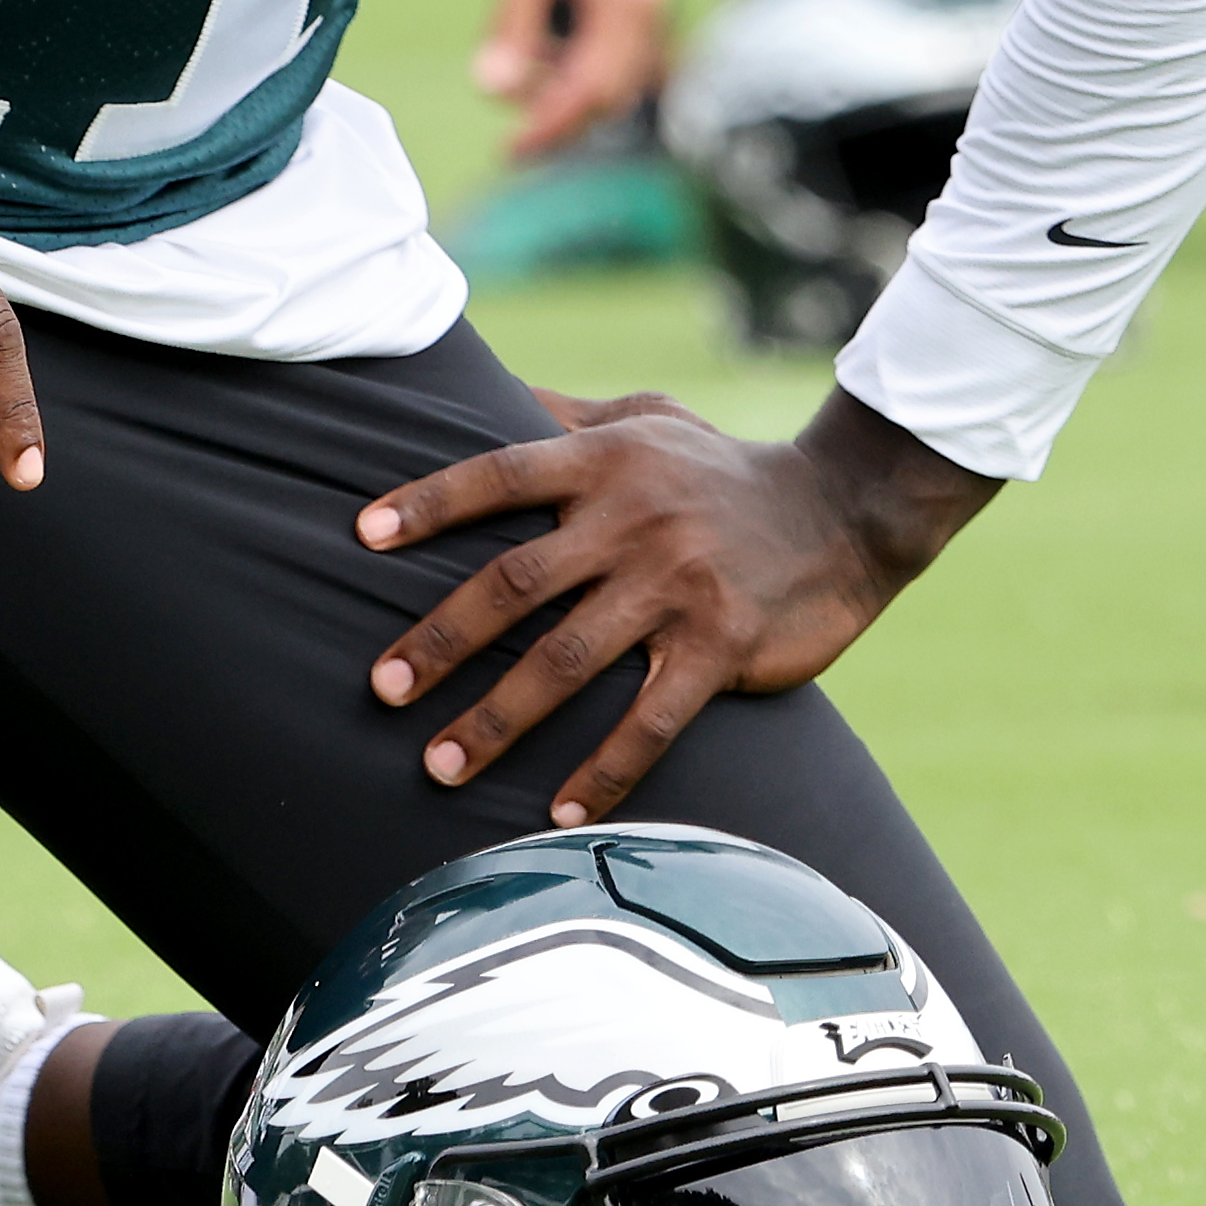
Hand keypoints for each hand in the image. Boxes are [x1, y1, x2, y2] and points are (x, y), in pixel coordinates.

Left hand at [357, 387, 998, 820]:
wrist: (845, 508)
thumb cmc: (724, 467)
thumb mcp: (647, 418)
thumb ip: (564, 417)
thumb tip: (481, 392)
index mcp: (603, 462)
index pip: (497, 477)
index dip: (428, 503)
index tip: (361, 537)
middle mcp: (631, 520)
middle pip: (514, 583)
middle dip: (441, 641)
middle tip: (380, 688)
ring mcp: (676, 586)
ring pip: (568, 661)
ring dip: (498, 719)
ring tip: (439, 767)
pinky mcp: (721, 646)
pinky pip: (651, 720)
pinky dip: (604, 770)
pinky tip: (559, 814)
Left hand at [474, 0, 668, 163]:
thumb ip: (515, 26)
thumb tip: (493, 90)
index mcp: (630, 6)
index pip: (592, 96)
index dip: (550, 130)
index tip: (510, 154)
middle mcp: (650, 7)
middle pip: (612, 95)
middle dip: (563, 120)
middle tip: (513, 140)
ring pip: (618, 73)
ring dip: (572, 92)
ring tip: (520, 86)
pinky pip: (618, 48)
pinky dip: (582, 65)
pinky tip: (543, 53)